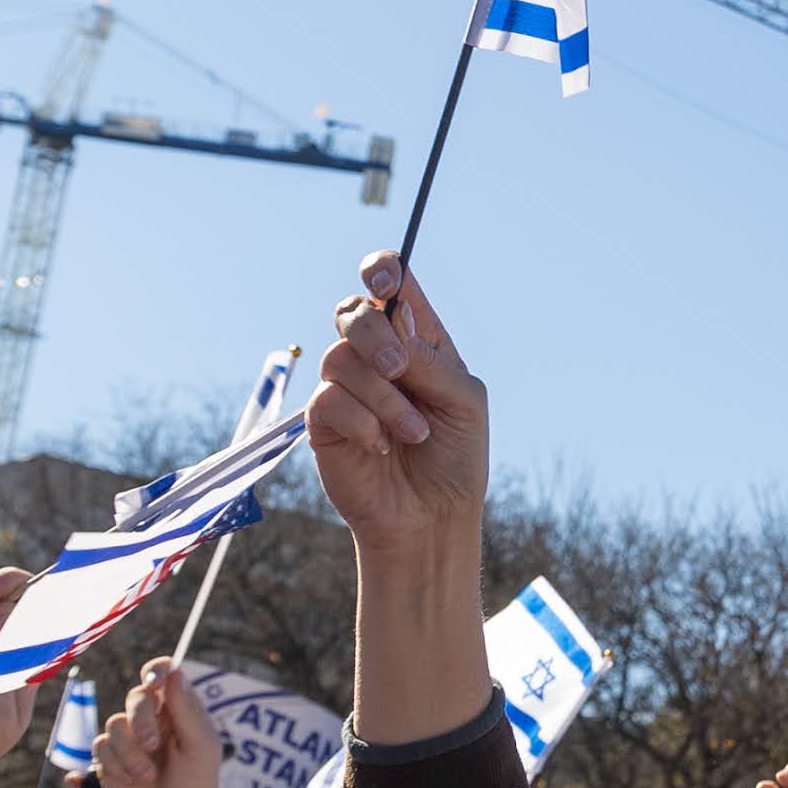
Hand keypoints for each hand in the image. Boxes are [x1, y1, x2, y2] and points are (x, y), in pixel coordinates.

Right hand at [100, 657, 230, 787]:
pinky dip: (116, 765)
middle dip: (141, 720)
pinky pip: (100, 746)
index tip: (155, 684)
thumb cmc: (196, 784)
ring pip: (114, 723)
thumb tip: (174, 673)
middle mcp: (151, 718)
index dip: (155, 672)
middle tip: (153, 744)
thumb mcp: (200, 747)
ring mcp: (128, 737)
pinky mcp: (109, 758)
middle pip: (135, 696)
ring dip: (130, 752)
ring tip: (148, 776)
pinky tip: (133, 781)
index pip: (162, 674)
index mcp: (177, 709)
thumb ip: (187, 710)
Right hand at [305, 251, 489, 553]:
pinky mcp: (323, 421)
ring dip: (382, 397)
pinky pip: (328, 400)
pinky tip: (381, 447)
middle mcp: (376, 356)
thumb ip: (432, 359)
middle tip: (400, 370)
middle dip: (375, 335)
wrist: (432, 516)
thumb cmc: (455, 456)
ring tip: (412, 433)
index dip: (381, 271)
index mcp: (416, 339)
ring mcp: (346, 387)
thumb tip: (394, 321)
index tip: (385, 284)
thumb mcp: (464, 401)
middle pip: (351, 311)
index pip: (389, 285)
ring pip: (340, 358)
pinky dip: (362, 423)